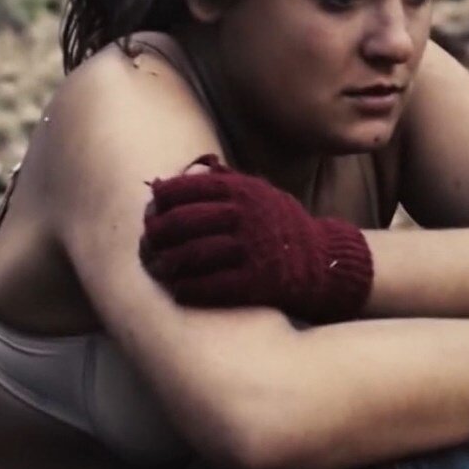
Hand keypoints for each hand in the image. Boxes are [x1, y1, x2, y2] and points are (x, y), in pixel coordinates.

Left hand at [140, 155, 373, 322]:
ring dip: (165, 265)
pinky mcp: (256, 281)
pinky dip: (187, 289)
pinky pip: (210, 286)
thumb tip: (174, 178)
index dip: (160, 201)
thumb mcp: (259, 193)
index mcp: (241, 190)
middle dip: (155, 235)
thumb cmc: (281, 226)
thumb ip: (223, 184)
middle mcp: (243, 216)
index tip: (150, 211)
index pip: (184, 189)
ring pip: (190, 255)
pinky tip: (178, 290)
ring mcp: (250, 248)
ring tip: (156, 269)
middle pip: (180, 222)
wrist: (323, 261)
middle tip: (145, 245)